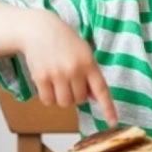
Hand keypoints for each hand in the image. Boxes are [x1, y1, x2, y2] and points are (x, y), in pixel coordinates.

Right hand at [20, 12, 118, 126]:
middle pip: (80, 100)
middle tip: (69, 79)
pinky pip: (48, 101)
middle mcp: (74, 69)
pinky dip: (48, 97)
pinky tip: (48, 82)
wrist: (38, 29)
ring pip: (64, 103)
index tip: (113, 122)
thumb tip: (94, 97)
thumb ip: (90, 74)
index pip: (101, 90)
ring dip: (62, 97)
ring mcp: (57, 74)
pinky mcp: (41, 78)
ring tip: (58, 81)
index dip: (108, 108)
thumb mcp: (83, 52)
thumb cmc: (64, 41)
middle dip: (76, 94)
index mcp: (89, 62)